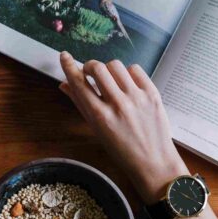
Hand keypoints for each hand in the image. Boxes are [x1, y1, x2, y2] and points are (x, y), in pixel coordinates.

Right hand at [59, 52, 187, 203]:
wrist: (153, 162)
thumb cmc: (121, 150)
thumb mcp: (97, 130)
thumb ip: (81, 105)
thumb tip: (64, 85)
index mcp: (100, 116)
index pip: (79, 83)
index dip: (69, 66)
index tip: (64, 56)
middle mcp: (118, 104)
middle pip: (97, 68)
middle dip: (90, 66)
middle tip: (91, 73)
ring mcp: (137, 97)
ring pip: (116, 65)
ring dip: (108, 69)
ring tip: (111, 81)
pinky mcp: (152, 93)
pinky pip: (135, 69)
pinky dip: (127, 73)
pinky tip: (127, 84)